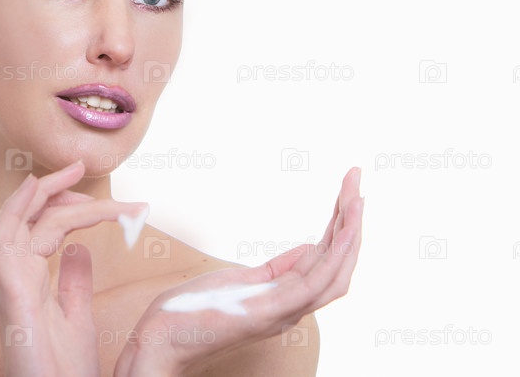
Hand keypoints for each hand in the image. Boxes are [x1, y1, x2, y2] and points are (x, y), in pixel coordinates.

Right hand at [0, 160, 147, 376]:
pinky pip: (7, 245)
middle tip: (80, 166)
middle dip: (49, 188)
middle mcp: (14, 279)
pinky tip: (42, 194)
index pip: (37, 228)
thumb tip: (80, 248)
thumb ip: (74, 280)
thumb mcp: (76, 315)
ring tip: (73, 174)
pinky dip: (20, 214)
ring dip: (43, 195)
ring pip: (16, 224)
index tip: (88, 187)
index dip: (59, 202)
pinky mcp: (13, 296)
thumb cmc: (63, 368)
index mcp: (28, 282)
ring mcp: (9, 287)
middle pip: (22, 219)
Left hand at [113, 167, 363, 375]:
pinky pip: (315, 281)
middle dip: (352, 222)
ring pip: (336, 271)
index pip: (327, 260)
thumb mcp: (242, 280)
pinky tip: (345, 226)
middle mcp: (293, 307)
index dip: (342, 229)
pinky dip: (336, 253)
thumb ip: (279, 268)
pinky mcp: (269, 310)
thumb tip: (310, 247)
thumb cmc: (196, 311)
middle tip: (356, 180)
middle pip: (339, 264)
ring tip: (357, 196)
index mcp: (288, 297)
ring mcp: (284, 310)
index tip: (348, 194)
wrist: (162, 340)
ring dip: (350, 232)